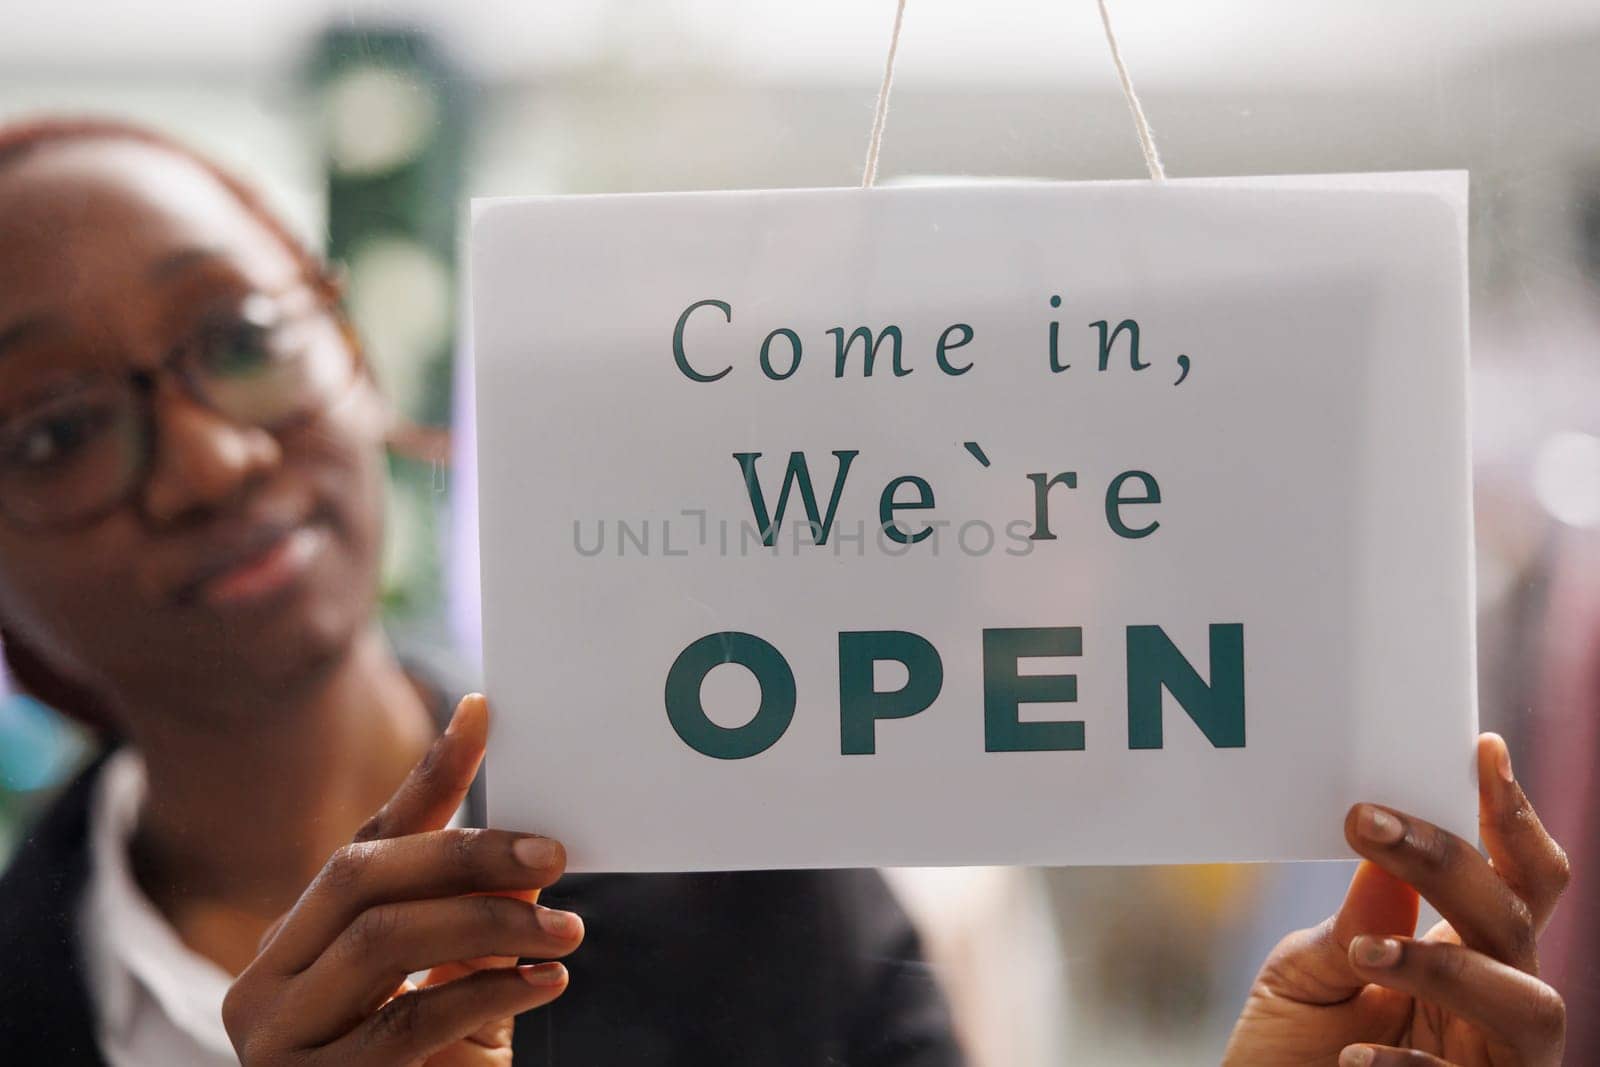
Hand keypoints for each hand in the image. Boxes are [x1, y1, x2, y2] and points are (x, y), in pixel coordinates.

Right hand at [222, 695, 582, 1065]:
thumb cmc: (435, 1063)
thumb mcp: (451, 972)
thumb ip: (467, 901)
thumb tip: (521, 826)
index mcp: (298, 939)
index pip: (365, 837)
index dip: (429, 775)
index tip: (485, 714)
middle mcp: (267, 981)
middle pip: (362, 875)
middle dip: (466, 854)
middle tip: (554, 854)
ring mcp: (279, 1040)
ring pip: (384, 941)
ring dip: (490, 924)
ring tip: (564, 927)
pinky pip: (409, 1023)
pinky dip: (488, 992)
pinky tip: (545, 979)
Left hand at [1224, 733, 1569, 1066]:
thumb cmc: (1291, 1052)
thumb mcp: (1304, 976)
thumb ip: (1351, 923)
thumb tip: (1385, 858)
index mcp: (1466, 954)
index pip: (1511, 876)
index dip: (1510, 815)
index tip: (1483, 749)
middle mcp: (1497, 1003)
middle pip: (1514, 917)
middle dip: (1450, 862)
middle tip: (1368, 823)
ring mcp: (1499, 1063)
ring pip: (1530, 1002)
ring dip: (1449, 967)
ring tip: (1365, 955)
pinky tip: (1352, 1056)